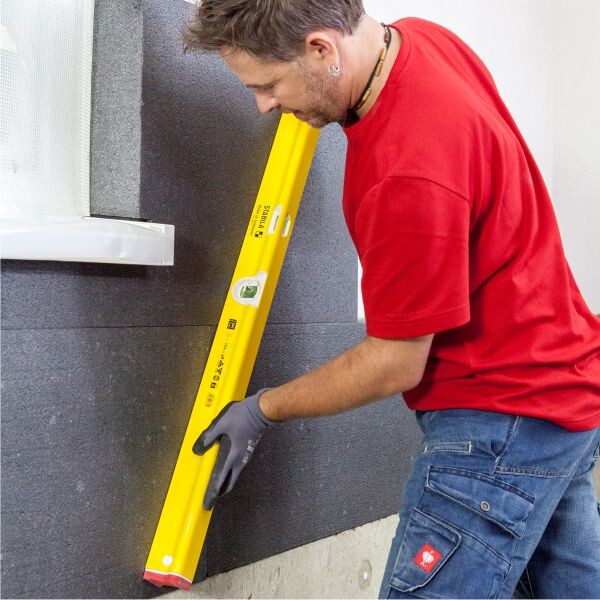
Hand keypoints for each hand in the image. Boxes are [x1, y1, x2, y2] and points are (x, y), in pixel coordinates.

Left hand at [193, 389, 274, 509]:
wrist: (261, 411)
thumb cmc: (243, 416)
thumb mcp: (222, 424)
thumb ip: (209, 436)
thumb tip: (198, 448)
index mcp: (233, 455)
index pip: (222, 478)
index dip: (215, 491)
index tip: (209, 501)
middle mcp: (240, 459)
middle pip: (231, 480)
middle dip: (222, 490)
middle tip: (213, 496)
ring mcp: (246, 455)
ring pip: (235, 473)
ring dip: (227, 480)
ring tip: (218, 484)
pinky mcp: (248, 449)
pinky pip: (238, 465)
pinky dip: (231, 471)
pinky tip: (226, 467)